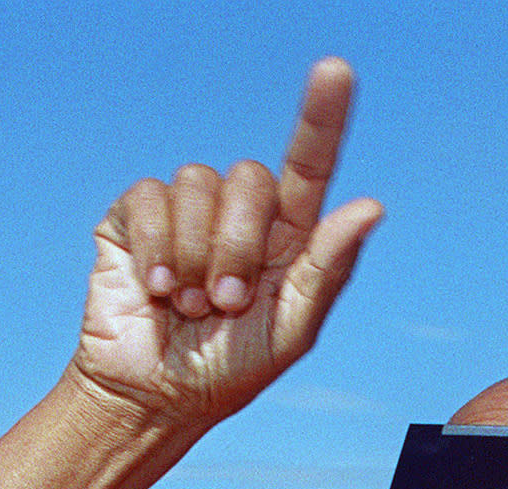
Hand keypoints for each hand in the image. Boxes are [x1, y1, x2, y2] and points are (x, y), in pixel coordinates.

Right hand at [70, 59, 384, 429]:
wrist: (154, 398)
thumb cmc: (229, 371)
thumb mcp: (290, 331)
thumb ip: (329, 270)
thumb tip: (372, 205)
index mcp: (287, 237)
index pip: (309, 165)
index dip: (321, 118)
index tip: (335, 72)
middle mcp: (239, 214)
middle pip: (250, 178)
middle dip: (237, 246)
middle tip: (226, 302)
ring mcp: (186, 211)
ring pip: (198, 183)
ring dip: (195, 257)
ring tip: (189, 304)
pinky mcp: (136, 217)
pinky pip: (151, 197)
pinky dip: (156, 250)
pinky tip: (153, 291)